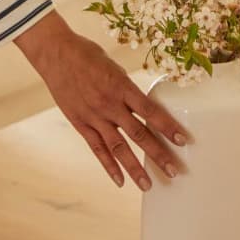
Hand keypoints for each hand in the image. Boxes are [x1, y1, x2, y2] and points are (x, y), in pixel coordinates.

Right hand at [15, 11, 187, 190]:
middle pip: (138, 134)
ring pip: (118, 148)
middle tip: (174, 171)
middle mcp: (109, 105)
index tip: (183, 140)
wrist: (56, 54)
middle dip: (158, 154)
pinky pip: (97, 149)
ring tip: (148, 185)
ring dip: (135, 168)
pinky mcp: (80, 124)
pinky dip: (109, 166)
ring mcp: (94, 117)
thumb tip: (142, 105)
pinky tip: (120, 181)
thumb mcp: (114, 67)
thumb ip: (127, 88)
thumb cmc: (87, 55)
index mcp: (121, 86)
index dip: (168, 127)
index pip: (150, 111)